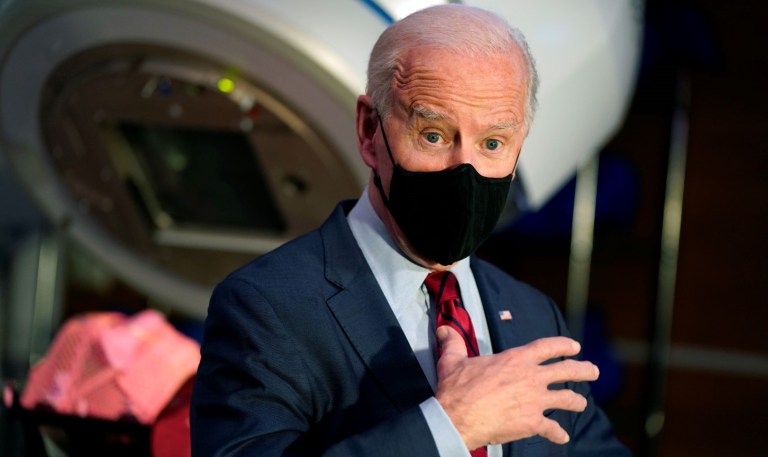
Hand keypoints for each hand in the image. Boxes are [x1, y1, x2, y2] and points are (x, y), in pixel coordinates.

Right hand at [434, 326, 598, 449]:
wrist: (458, 417)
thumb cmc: (457, 388)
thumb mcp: (453, 360)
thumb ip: (453, 343)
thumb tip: (444, 330)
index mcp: (516, 359)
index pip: (548, 347)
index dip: (564, 345)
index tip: (575, 346)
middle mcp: (531, 377)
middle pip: (567, 370)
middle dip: (584, 369)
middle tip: (593, 371)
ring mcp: (535, 400)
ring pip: (567, 399)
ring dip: (577, 401)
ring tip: (581, 403)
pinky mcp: (533, 422)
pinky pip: (552, 429)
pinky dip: (558, 433)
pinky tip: (562, 436)